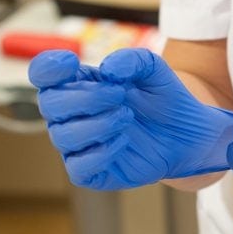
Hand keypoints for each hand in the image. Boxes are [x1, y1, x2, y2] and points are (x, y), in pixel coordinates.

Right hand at [28, 49, 232, 189]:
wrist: (189, 135)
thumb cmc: (165, 100)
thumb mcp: (155, 71)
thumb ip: (133, 60)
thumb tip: (108, 70)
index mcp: (79, 85)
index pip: (43, 75)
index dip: (47, 68)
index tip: (72, 62)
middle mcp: (72, 116)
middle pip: (50, 104)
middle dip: (85, 97)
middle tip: (120, 95)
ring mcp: (80, 146)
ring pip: (62, 136)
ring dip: (96, 124)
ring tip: (127, 117)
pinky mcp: (93, 173)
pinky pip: (78, 168)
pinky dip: (99, 153)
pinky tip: (124, 141)